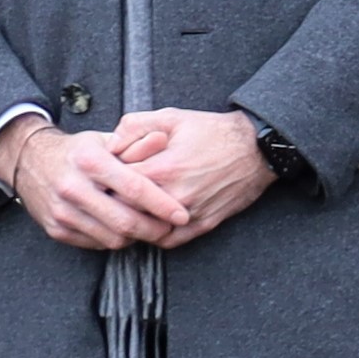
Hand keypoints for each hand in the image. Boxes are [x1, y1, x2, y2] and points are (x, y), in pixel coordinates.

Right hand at [0, 119, 191, 251]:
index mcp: (88, 160)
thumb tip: (164, 140)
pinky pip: (95, 244)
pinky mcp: (55, 229)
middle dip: (154, 229)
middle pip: (125, 221)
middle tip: (170, 228)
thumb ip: (136, 143)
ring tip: (147, 227)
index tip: (182, 215)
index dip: (162, 205)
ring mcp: (62, 211)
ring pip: (112, 238)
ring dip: (136, 238)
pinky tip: (122, 229)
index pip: (133, 188)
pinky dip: (114, 240)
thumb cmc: (77, 151)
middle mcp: (72, 187)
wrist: (28, 161)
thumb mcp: (105, 139)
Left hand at [109, 106, 276, 240]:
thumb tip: (110, 145)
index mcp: (161, 169)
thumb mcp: (171, 116)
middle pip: (126, 211)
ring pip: (146, 230)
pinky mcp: (204, 225)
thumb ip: (134, 126)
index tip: (102, 177)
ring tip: (126, 211)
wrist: (256, 149)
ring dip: (134, 222)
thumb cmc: (213, 131)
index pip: (115, 184)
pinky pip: (170, 241)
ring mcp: (190, 214)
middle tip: (107, 196)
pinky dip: (156, 235)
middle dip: (114, 203)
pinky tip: (150, 222)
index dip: (105, 180)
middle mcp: (174, 196)